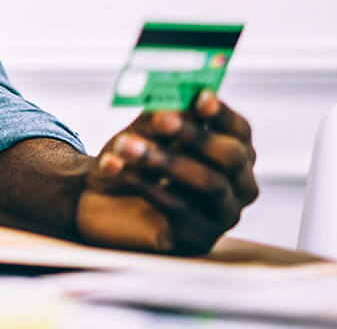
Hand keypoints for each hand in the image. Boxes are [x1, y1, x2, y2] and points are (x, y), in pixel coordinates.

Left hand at [76, 90, 258, 254]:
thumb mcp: (144, 131)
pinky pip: (179, 208)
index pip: (239, 130)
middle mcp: (239, 186)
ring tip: (124, 145)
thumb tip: (180, 98)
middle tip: (161, 119)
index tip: (200, 97)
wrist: (97, 201)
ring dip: (164, 160)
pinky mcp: (197, 239)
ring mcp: (222, 216)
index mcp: (232, 152)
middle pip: (232, 157)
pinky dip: (144, 184)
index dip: (221, 113)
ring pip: (208, 183)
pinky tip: (114, 168)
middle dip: (195, 135)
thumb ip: (163, 115)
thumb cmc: (132, 161)